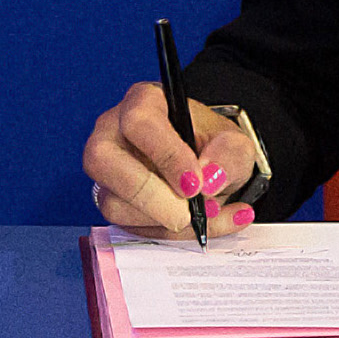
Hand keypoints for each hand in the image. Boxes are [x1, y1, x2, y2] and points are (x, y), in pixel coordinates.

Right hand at [83, 81, 258, 240]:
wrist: (208, 171)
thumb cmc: (213, 147)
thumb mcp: (235, 145)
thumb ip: (228, 157)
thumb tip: (209, 180)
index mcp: (144, 103)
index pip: (140, 123)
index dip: (166, 156)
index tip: (194, 185)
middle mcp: (113, 133)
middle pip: (103, 160)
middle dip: (149, 196)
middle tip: (187, 214)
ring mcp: (107, 171)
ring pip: (113, 203)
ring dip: (163, 221)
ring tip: (206, 215)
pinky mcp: (112, 202)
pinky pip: (128, 227)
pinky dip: (168, 234)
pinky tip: (199, 226)